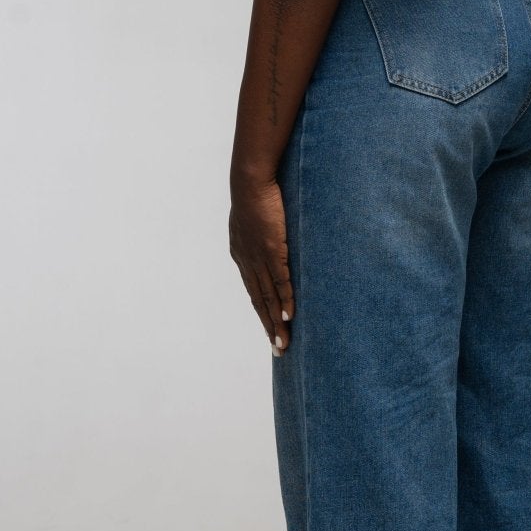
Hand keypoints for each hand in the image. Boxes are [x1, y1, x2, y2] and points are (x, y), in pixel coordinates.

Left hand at [229, 175, 295, 355]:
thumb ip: (262, 231)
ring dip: (276, 322)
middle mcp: (247, 262)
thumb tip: (272, 232)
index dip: (262, 311)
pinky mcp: (272, 250)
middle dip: (268, 326)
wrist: (250, 180)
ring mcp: (259, 258)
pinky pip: (280, 281)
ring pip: (268, 297)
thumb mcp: (254, 216)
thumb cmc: (255, 192)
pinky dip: (285, 300)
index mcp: (241, 255)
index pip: (253, 290)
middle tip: (278, 350)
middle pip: (259, 301)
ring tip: (283, 343)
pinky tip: (289, 317)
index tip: (269, 329)